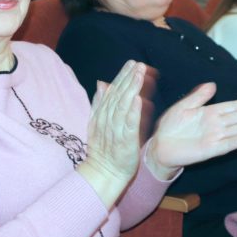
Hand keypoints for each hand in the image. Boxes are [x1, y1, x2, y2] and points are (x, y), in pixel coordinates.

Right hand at [83, 61, 145, 183]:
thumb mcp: (97, 123)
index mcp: (103, 114)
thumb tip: (101, 84)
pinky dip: (133, 111)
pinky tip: (138, 99)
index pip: (113, 91)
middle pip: (118, 95)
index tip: (132, 63)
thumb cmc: (104, 149)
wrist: (104, 172)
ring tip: (139, 75)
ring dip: (131, 89)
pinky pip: (129, 124)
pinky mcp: (125, 141)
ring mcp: (116, 129)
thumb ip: (99, 103)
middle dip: (128, 78)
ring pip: (123, 105)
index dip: (122, 76)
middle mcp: (108, 119)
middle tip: (138, 64)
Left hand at [147, 83, 236, 178]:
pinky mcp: (210, 150)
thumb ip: (198, 97)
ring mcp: (214, 137)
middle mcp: (215, 125)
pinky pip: (227, 144)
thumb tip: (213, 85)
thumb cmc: (171, 126)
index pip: (232, 107)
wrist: (160, 146)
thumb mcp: (183, 106)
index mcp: (210, 113)